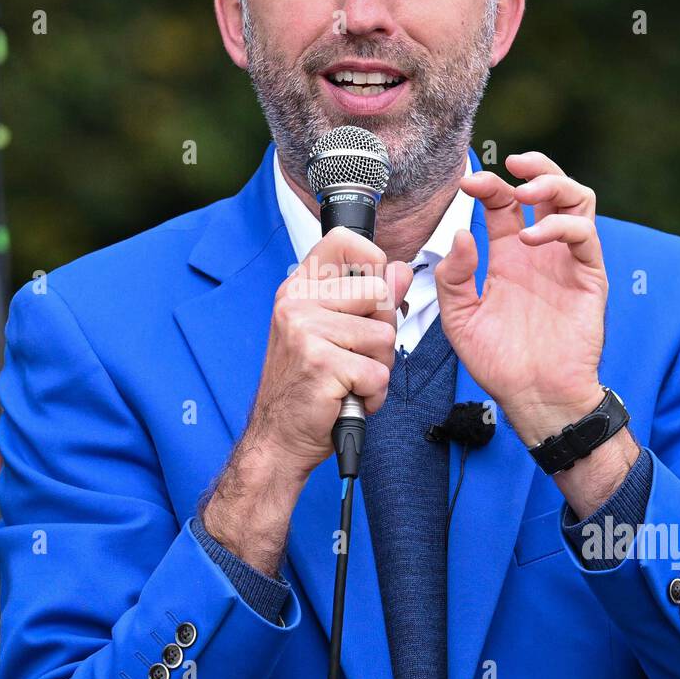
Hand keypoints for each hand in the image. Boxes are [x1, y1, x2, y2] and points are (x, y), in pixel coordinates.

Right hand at [249, 225, 412, 477]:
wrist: (279, 437)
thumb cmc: (306, 386)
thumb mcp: (331, 333)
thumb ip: (368, 300)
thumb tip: (400, 271)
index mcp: (298, 290)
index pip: (343, 242)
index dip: (372, 262)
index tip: (369, 296)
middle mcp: (297, 303)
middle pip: (379, 293)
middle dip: (381, 333)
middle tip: (353, 357)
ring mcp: (306, 331)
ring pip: (384, 336)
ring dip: (377, 367)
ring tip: (348, 380)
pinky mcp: (321, 363)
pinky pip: (378, 372)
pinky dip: (372, 394)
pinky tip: (347, 398)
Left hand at [434, 151, 607, 445]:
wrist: (532, 395)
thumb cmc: (497, 361)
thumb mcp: (459, 318)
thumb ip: (453, 277)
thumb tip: (460, 236)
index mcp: (509, 256)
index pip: (503, 205)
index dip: (488, 186)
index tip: (468, 182)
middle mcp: (540, 252)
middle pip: (547, 190)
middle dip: (533, 168)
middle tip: (511, 165)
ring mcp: (566, 261)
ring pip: (576, 200)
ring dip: (554, 184)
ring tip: (527, 192)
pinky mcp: (589, 276)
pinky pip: (584, 235)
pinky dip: (560, 225)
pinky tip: (533, 238)